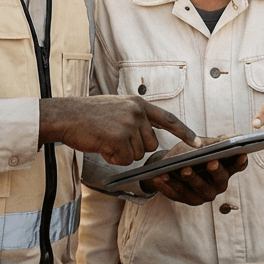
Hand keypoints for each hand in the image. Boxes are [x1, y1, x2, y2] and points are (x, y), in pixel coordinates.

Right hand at [40, 96, 199, 165]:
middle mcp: (137, 112)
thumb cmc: (87, 116)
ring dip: (122, 154)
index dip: (184, 132)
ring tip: (105, 141)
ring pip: (137, 154)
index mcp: (137, 103)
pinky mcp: (119, 137)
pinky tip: (102, 147)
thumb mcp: (116, 108)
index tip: (198, 142)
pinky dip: (113, 159)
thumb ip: (135, 118)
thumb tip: (149, 136)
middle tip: (113, 140)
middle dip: (135, 148)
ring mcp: (128, 124)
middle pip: (151, 144)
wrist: (65, 116)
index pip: (168, 118)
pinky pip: (125, 160)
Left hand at [140, 136, 247, 205]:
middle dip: (215, 171)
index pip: (237, 166)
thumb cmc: (189, 153)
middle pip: (220, 180)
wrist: (169, 165)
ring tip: (182, 169)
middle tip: (210, 162)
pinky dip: (169, 185)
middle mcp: (217, 185)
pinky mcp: (186, 199)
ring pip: (198, 189)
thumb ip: (215, 142)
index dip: (240, 161)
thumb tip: (236, 136)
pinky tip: (161, 177)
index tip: (241, 153)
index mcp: (225, 170)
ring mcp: (203, 195)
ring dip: (190, 179)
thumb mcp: (201, 144)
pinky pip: (178, 194)